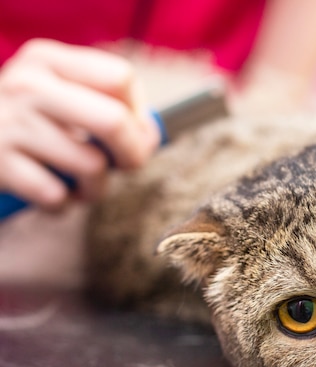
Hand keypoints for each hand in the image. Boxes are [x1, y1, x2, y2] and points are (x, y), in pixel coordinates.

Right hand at [0, 39, 158, 208]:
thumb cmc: (28, 124)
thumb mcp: (59, 96)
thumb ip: (108, 105)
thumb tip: (149, 136)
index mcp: (48, 59)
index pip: (120, 78)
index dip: (139, 114)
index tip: (136, 134)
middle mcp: (27, 84)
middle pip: (113, 120)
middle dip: (133, 153)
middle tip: (126, 166)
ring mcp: (9, 122)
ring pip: (91, 165)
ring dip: (97, 188)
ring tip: (83, 187)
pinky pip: (57, 196)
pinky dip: (64, 205)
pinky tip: (53, 196)